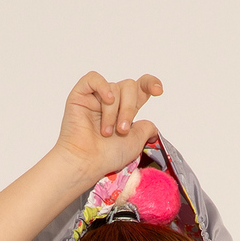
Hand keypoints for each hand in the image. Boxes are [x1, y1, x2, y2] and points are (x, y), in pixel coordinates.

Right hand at [55, 71, 163, 188]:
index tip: (158, 92)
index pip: (141, 89)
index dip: (150, 84)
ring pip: (114, 88)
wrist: (87, 162)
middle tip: (121, 130)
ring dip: (113, 112)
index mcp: (126, 111)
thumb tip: (152, 126)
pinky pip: (94, 78)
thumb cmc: (107, 156)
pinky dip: (103, 86)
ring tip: (105, 132)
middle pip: (129, 87)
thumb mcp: (136, 142)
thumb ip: (146, 128)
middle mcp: (112, 102)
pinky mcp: (81, 94)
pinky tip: (106, 100)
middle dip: (129, 109)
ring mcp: (96, 97)